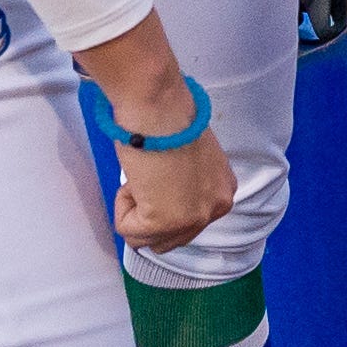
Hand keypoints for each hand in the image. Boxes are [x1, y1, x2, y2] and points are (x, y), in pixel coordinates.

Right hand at [111, 128, 236, 255]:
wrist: (160, 107)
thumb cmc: (169, 119)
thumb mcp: (192, 160)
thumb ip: (186, 185)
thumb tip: (164, 197)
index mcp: (223, 191)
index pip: (187, 221)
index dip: (163, 201)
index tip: (160, 175)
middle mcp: (215, 209)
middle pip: (170, 238)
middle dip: (149, 213)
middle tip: (148, 178)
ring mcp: (191, 219)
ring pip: (146, 240)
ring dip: (135, 210)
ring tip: (144, 176)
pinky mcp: (163, 223)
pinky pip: (128, 231)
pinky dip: (122, 207)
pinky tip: (137, 178)